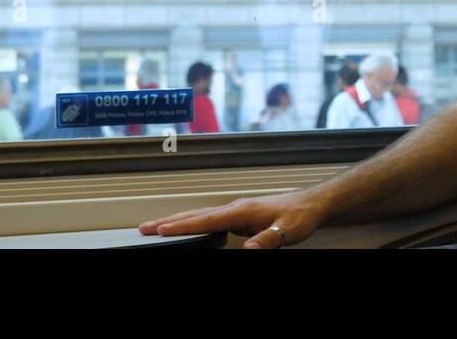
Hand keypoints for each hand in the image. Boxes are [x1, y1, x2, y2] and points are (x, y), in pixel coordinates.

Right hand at [139, 191, 326, 248]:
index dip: (183, 226)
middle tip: (145, 228)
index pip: (207, 220)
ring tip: (157, 227)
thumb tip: (247, 250)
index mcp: (243, 210)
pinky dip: (193, 221)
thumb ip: (266, 241)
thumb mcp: (286, 231)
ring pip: (201, 215)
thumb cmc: (300, 215)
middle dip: (169, 221)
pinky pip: (209, 218)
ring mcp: (237, 210)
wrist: (311, 204)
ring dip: (178, 220)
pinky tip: (187, 227)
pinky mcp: (240, 215)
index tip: (161, 230)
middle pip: (196, 214)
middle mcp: (236, 207)